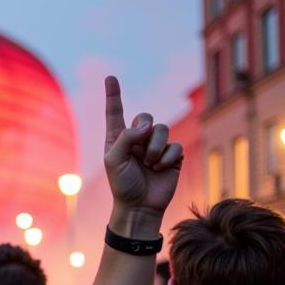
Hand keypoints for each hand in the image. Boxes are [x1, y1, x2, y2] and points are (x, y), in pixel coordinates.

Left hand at [103, 75, 181, 220]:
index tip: (110, 77)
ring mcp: (155, 146)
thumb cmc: (122, 185)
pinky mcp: (172, 155)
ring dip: (156, 148)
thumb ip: (126, 138)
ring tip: (150, 164)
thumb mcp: (114, 161)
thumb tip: (146, 125)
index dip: (113, 95)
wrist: (140, 206)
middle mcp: (137, 139)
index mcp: (118, 138)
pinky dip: (168, 157)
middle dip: (145, 131)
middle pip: (146, 117)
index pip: (115, 112)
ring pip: (162, 129)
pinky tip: (162, 168)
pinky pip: (175, 146)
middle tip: (141, 153)